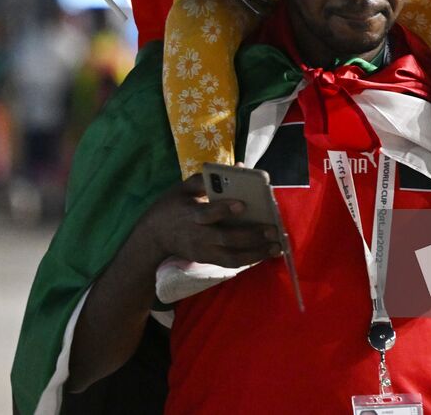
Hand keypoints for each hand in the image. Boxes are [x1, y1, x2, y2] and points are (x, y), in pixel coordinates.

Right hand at [141, 176, 283, 267]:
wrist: (153, 236)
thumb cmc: (172, 206)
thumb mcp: (183, 188)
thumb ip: (209, 178)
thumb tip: (239, 167)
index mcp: (191, 214)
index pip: (208, 213)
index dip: (224, 210)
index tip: (243, 204)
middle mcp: (198, 235)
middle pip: (226, 239)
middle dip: (251, 236)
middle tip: (273, 230)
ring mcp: (203, 250)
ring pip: (231, 256)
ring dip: (256, 253)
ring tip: (276, 247)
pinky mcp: (206, 259)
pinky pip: (230, 262)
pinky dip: (249, 259)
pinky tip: (265, 254)